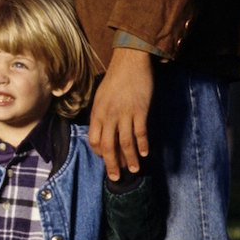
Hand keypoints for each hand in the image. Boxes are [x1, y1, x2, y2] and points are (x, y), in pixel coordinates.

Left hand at [90, 46, 153, 179]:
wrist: (129, 61)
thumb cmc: (116, 80)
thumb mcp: (101, 97)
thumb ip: (102, 114)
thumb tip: (104, 131)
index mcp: (97, 113)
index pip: (94, 140)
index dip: (100, 153)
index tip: (107, 161)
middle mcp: (108, 116)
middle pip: (108, 146)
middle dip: (112, 164)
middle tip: (116, 177)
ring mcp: (124, 114)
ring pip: (125, 143)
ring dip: (130, 159)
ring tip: (134, 170)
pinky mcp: (140, 110)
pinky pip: (140, 132)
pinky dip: (142, 145)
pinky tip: (145, 153)